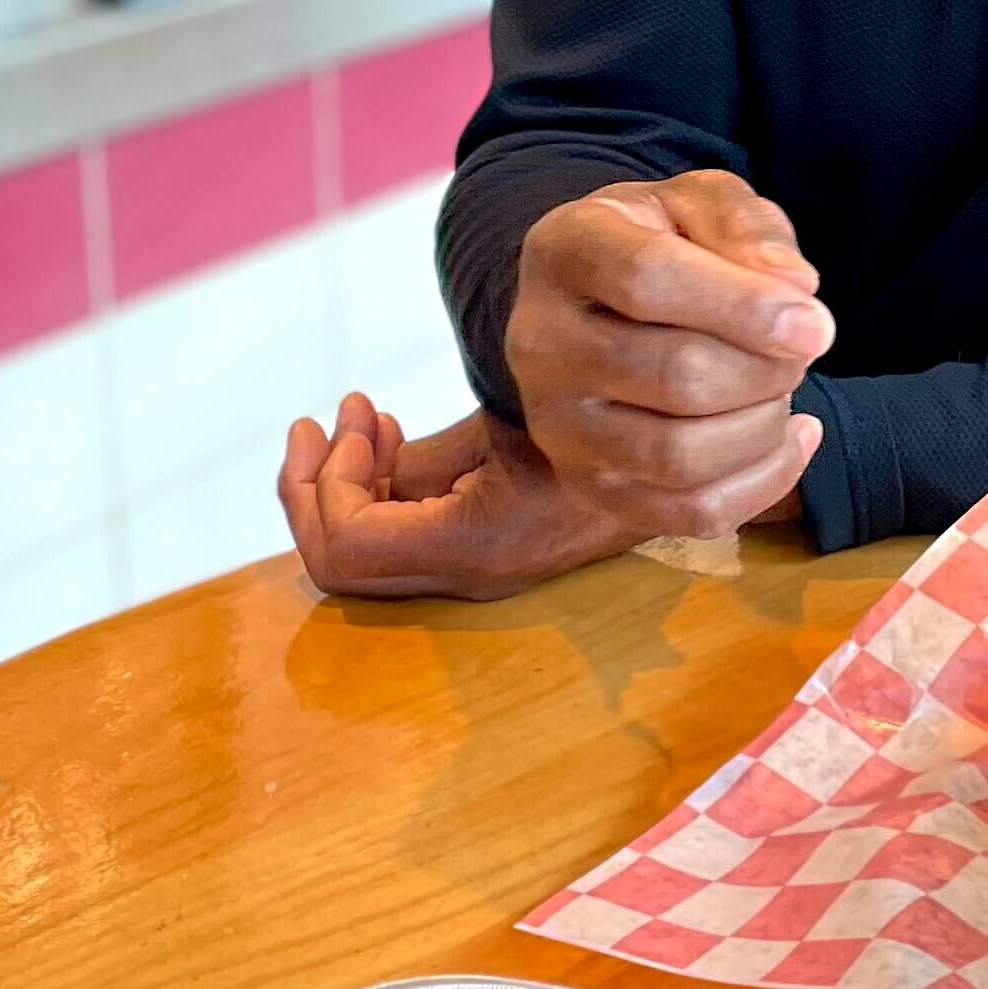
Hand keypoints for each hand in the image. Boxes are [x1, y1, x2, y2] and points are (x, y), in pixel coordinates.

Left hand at [276, 401, 631, 600]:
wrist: (677, 464)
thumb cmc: (600, 427)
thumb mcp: (508, 424)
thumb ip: (426, 456)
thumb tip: (359, 462)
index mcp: (473, 543)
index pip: (350, 542)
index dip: (327, 483)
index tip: (358, 414)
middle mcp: (465, 574)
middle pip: (339, 565)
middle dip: (310, 488)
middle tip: (317, 423)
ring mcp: (470, 571)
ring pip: (359, 556)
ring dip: (341, 481)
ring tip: (362, 416)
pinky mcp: (477, 553)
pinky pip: (397, 537)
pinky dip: (376, 487)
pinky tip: (392, 439)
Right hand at [503, 171, 830, 539]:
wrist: (602, 305)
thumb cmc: (665, 243)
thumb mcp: (702, 202)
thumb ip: (748, 228)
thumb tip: (795, 287)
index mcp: (565, 250)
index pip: (647, 280)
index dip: (745, 307)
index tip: (818, 325)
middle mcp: (541, 342)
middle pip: (676, 375)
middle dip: (767, 369)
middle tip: (802, 347)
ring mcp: (558, 426)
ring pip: (681, 456)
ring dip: (763, 425)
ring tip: (781, 388)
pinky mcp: (589, 486)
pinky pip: (690, 513)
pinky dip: (764, 483)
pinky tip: (791, 436)